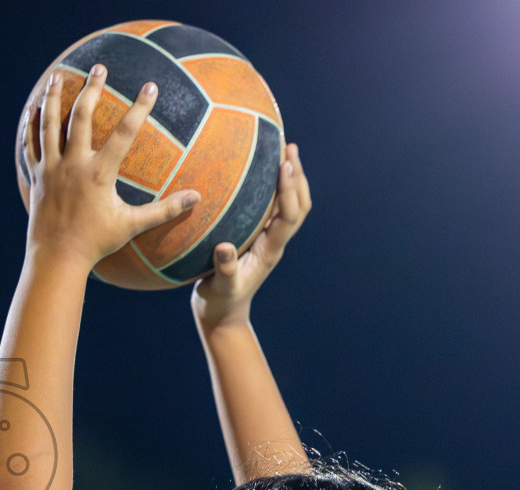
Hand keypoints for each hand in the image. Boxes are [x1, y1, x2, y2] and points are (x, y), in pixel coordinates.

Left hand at [20, 64, 200, 269]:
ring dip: (53, 96)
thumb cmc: (96, 244)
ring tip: (58, 75)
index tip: (151, 87)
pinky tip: (34, 108)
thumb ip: (164, 210)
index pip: (124, 133)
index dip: (140, 108)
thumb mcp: (132, 225)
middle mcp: (73, 166)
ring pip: (49, 123)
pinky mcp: (36, 176)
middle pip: (81, 116)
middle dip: (91, 89)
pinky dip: (31, 124)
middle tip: (99, 68)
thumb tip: (196, 199)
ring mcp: (51, 169)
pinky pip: (30, 143)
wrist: (56, 259)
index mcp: (99, 174)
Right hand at [191, 142, 311, 332]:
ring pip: (290, 205)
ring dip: (291, 179)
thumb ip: (224, 270)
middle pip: (299, 206)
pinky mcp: (259, 236)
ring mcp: (269, 239)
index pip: (288, 217)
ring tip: (283, 150)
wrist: (222, 313)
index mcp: (270, 251)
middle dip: (297, 176)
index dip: (289, 190)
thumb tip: (224, 247)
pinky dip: (274, 188)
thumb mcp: (220, 288)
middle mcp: (275, 242)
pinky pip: (273, 208)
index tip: (284, 165)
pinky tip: (261, 171)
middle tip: (289, 147)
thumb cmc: (220, 301)